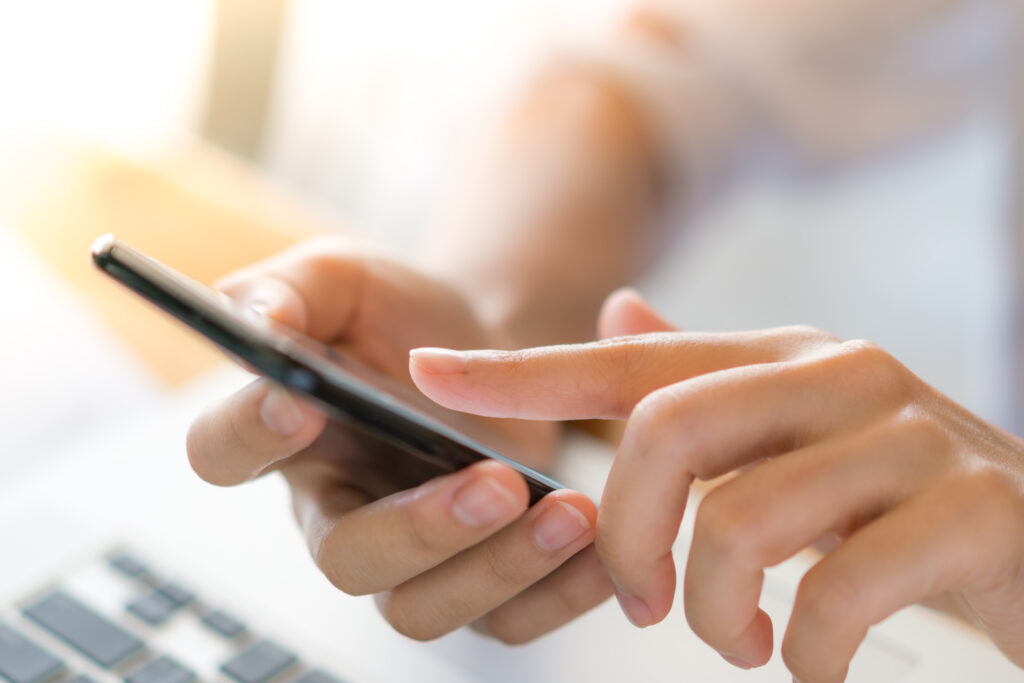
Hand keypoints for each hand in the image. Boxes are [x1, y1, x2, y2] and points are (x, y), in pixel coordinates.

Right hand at [186, 237, 611, 642]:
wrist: (488, 344)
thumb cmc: (400, 313)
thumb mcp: (341, 277)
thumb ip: (287, 290)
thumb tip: (258, 324)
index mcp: (288, 437)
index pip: (227, 454)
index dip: (250, 435)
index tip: (302, 403)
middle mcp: (337, 510)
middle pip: (347, 559)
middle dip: (421, 529)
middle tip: (496, 480)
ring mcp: (409, 556)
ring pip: (425, 607)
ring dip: (500, 568)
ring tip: (571, 512)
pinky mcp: (477, 575)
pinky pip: (506, 619)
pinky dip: (558, 593)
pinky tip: (600, 543)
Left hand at [409, 289, 1023, 680]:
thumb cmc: (901, 503)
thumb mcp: (796, 434)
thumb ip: (706, 385)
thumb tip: (618, 313)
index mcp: (784, 358)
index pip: (627, 360)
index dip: (523, 372)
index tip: (427, 372)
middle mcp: (842, 373)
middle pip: (666, 433)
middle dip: (628, 539)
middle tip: (643, 607)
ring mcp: (914, 436)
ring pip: (742, 517)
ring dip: (714, 609)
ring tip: (740, 643)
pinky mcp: (979, 510)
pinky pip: (841, 589)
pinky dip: (805, 652)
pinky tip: (809, 664)